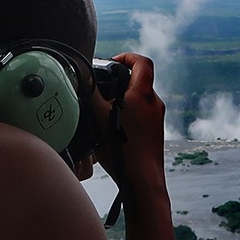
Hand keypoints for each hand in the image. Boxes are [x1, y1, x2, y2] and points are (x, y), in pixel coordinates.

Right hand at [90, 52, 165, 191]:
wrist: (142, 182)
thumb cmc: (123, 151)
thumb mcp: (99, 118)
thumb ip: (92, 94)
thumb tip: (83, 77)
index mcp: (143, 95)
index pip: (142, 62)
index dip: (127, 56)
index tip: (112, 62)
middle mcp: (154, 104)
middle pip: (140, 81)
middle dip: (121, 81)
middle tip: (103, 88)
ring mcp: (157, 120)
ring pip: (140, 100)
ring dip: (123, 100)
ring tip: (105, 112)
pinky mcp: (155, 133)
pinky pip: (142, 116)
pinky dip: (128, 116)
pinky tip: (113, 131)